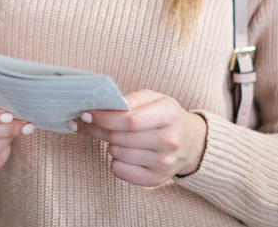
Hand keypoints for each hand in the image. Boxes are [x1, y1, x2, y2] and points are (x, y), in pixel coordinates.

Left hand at [68, 89, 207, 185]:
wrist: (192, 142)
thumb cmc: (166, 116)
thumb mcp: (155, 98)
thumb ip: (132, 99)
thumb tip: (107, 105)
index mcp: (169, 115)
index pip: (129, 120)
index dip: (103, 117)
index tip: (86, 113)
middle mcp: (169, 140)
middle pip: (120, 137)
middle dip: (97, 129)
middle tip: (86, 122)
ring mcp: (164, 163)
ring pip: (118, 154)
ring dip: (109, 144)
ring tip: (116, 137)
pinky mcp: (157, 179)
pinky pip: (121, 172)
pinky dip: (115, 162)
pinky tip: (122, 153)